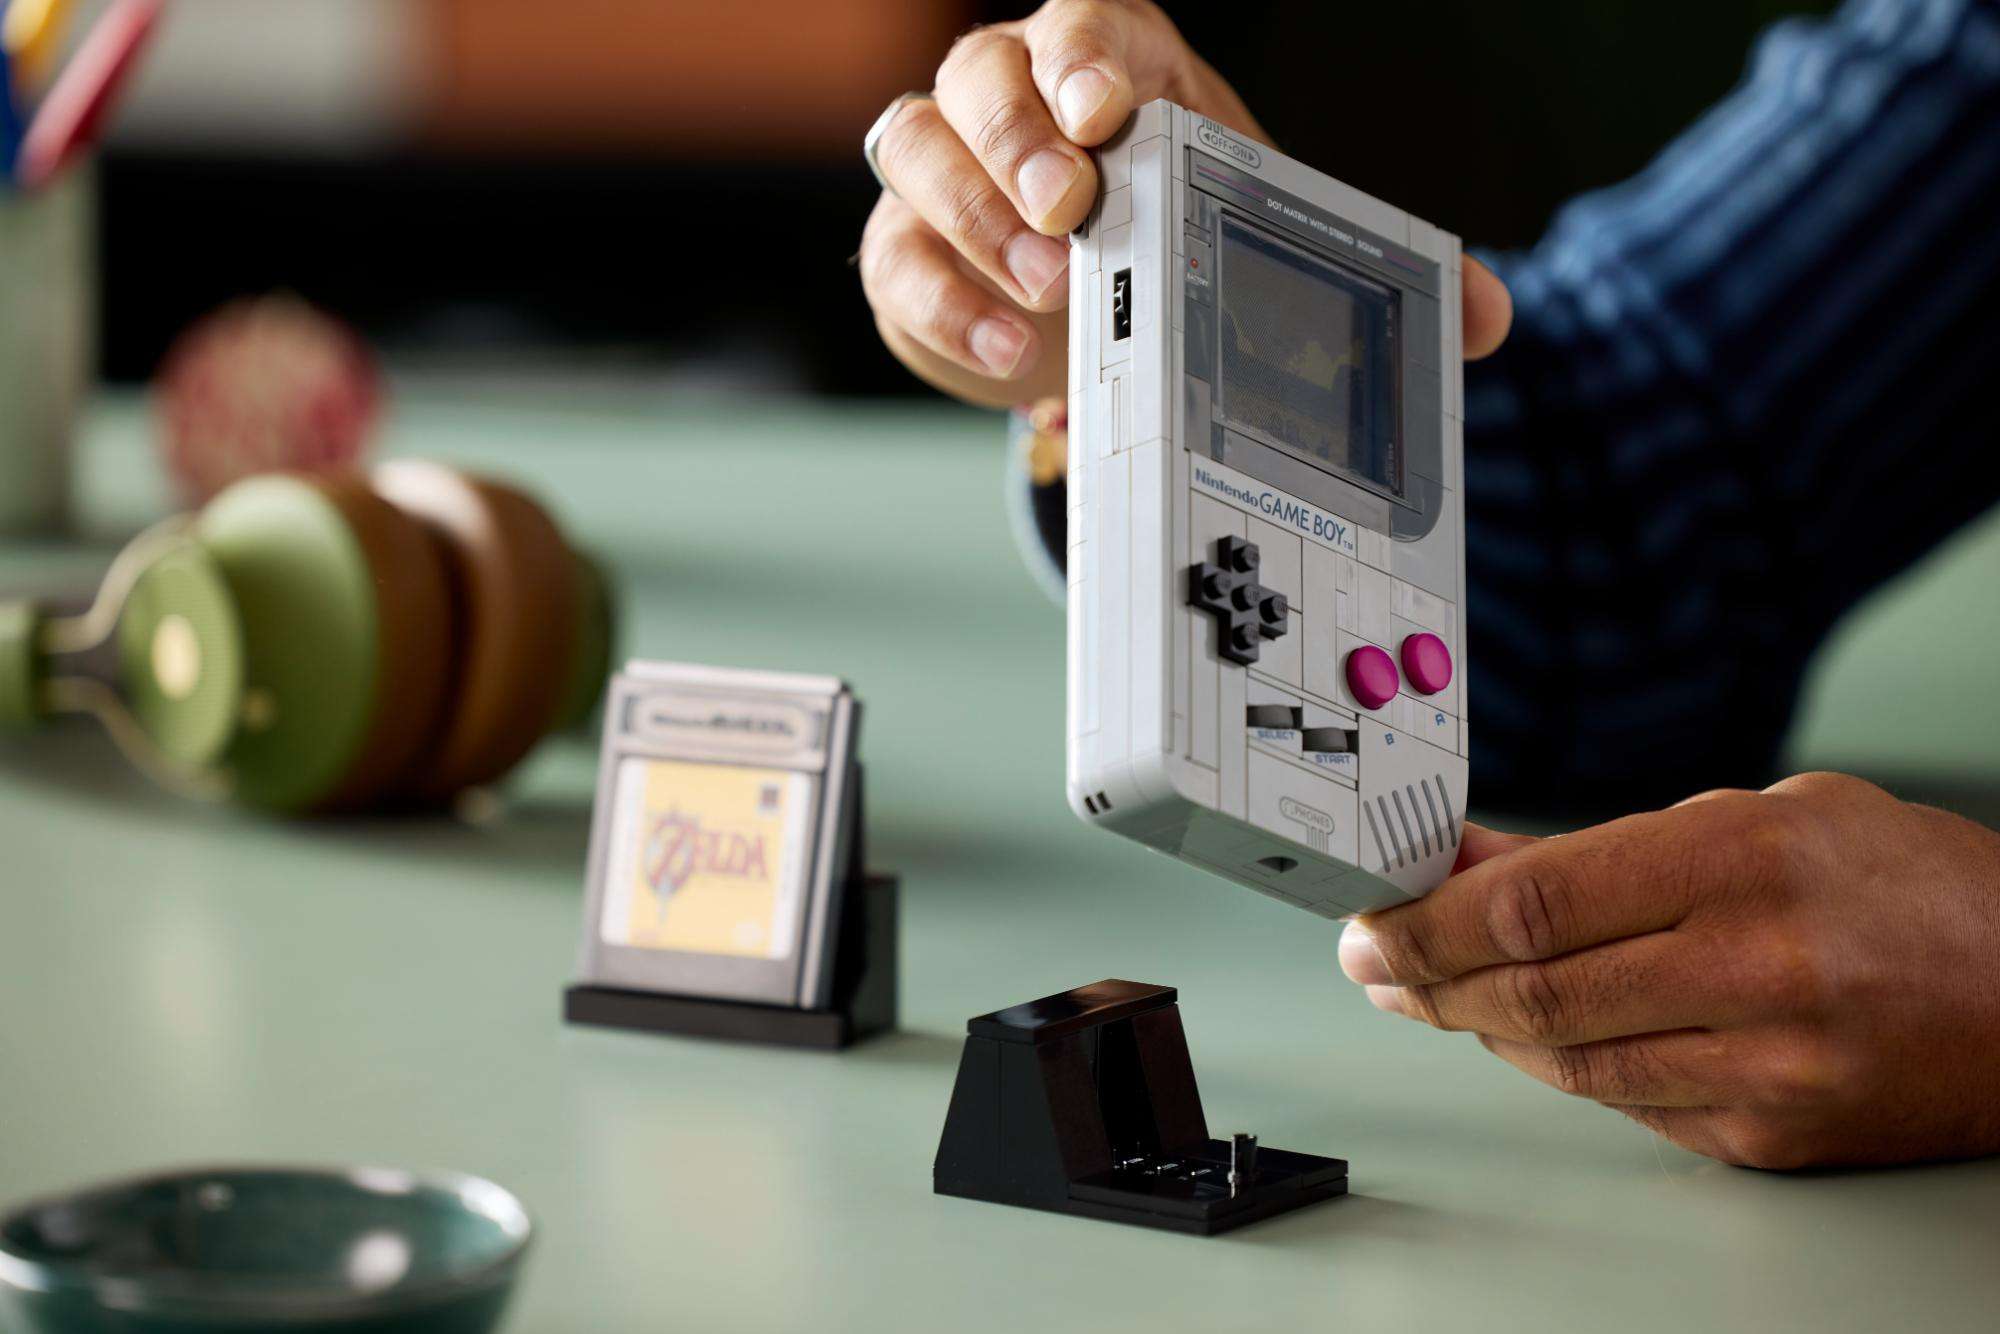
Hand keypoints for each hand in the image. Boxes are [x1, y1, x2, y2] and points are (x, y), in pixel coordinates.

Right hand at [858, 0, 1512, 406]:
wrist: (1102, 306)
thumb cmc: (1182, 237)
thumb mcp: (1268, 235)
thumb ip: (1372, 264)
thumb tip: (1489, 314)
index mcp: (1111, 62)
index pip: (1082, 24)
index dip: (1085, 57)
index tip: (1109, 114)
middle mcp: (1013, 94)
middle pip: (982, 73)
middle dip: (1021, 141)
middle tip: (1072, 210)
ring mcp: (947, 165)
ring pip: (917, 147)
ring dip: (978, 219)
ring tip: (1050, 291)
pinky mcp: (908, 247)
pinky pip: (895, 256)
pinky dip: (944, 302)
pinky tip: (1008, 350)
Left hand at [1338, 773, 1999, 1168]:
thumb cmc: (1903, 886)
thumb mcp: (1757, 815)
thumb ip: (1603, 846)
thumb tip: (1467, 861)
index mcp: (1741, 860)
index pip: (1534, 901)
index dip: (1428, 917)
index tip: (1374, 917)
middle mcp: (1753, 966)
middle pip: (1530, 990)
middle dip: (1426, 980)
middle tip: (1376, 965)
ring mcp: (1765, 1066)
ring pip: (1565, 1058)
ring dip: (1478, 1026)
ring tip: (1436, 992)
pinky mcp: (1772, 1135)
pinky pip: (1624, 1103)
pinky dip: (1560, 1064)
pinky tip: (1528, 1031)